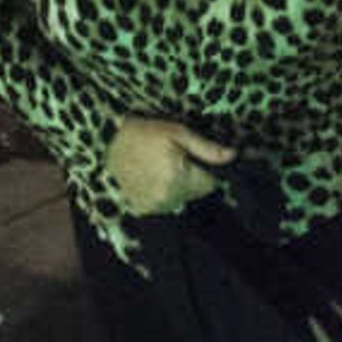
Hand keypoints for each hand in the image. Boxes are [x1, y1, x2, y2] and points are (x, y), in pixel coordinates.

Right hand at [106, 115, 234, 216]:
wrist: (109, 142)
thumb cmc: (145, 133)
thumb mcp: (178, 132)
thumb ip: (207, 148)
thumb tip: (233, 156)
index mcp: (178, 177)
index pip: (211, 183)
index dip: (205, 169)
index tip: (192, 158)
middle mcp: (167, 197)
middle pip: (197, 192)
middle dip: (192, 177)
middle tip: (174, 158)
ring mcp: (153, 205)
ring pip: (181, 199)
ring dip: (178, 186)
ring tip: (161, 166)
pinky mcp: (143, 209)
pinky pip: (164, 204)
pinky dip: (162, 193)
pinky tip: (152, 177)